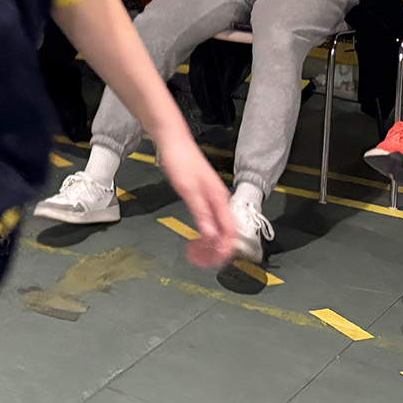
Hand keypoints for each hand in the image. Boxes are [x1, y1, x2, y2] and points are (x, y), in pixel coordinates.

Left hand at [154, 133, 239, 268]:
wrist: (172, 140)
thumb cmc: (180, 160)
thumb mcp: (188, 189)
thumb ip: (201, 213)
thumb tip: (212, 236)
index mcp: (220, 199)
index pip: (231, 231)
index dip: (224, 250)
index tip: (212, 262)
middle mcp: (220, 201)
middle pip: (225, 233)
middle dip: (215, 250)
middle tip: (199, 262)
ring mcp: (211, 199)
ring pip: (216, 229)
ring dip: (208, 245)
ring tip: (194, 255)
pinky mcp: (202, 197)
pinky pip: (208, 222)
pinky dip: (203, 234)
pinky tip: (194, 240)